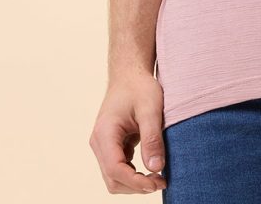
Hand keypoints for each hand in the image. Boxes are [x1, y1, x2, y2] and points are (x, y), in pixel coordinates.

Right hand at [89, 70, 167, 193]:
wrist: (130, 74)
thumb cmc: (140, 87)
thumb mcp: (151, 109)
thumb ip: (152, 138)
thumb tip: (156, 168)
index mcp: (105, 133)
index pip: (116, 169)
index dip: (136, 181)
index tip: (158, 182)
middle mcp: (98, 142)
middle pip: (113, 178)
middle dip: (136, 185)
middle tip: (162, 181)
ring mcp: (102, 146)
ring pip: (114, 177)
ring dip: (134, 182)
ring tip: (158, 177)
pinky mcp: (110, 146)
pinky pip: (118, 168)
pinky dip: (133, 173)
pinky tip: (151, 165)